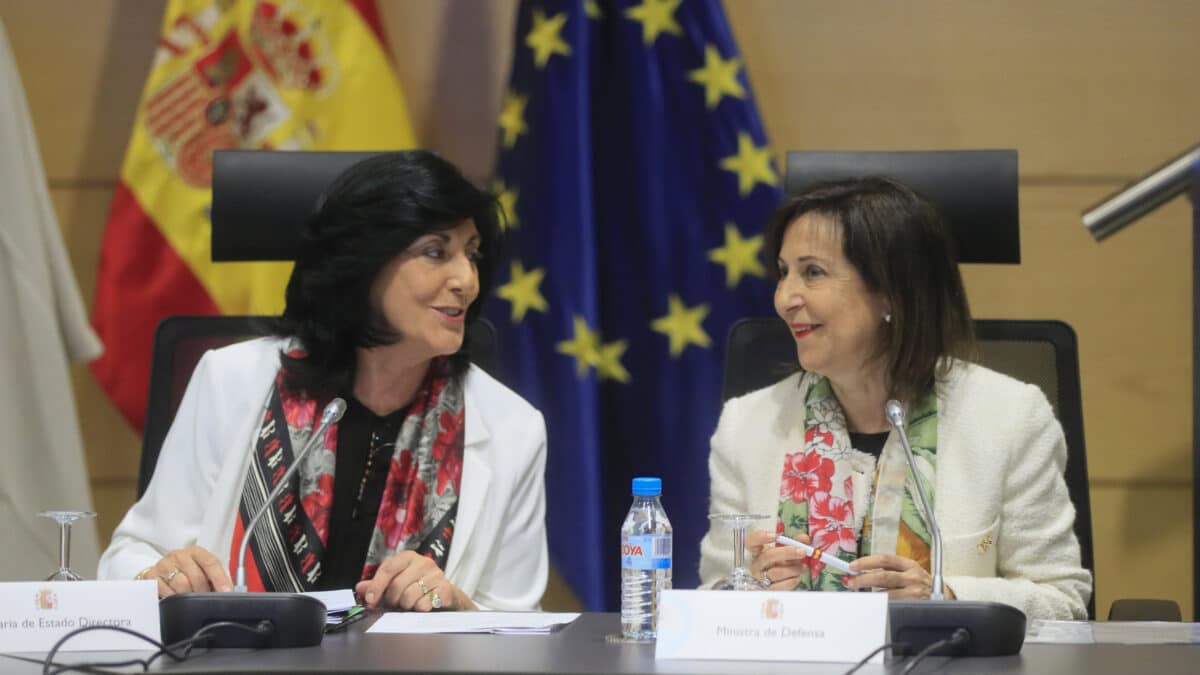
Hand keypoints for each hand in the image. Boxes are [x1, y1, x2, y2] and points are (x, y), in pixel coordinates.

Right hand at [141, 546, 232, 597]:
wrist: (161, 572)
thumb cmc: (186, 572)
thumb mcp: (202, 571)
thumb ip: (216, 578)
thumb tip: (228, 591)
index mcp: (196, 552)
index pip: (211, 562)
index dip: (220, 579)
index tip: (226, 591)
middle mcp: (179, 555)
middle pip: (196, 576)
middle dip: (203, 591)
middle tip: (204, 598)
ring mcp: (164, 564)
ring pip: (181, 584)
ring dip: (188, 596)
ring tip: (190, 598)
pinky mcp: (151, 576)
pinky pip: (165, 590)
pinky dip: (172, 597)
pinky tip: (175, 596)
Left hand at [355, 551, 474, 611]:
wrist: (445, 594)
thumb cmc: (418, 586)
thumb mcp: (397, 581)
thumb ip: (378, 585)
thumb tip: (360, 588)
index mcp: (408, 557)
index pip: (388, 569)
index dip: (376, 586)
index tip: (370, 600)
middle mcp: (423, 562)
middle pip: (397, 584)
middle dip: (392, 600)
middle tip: (395, 604)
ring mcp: (436, 574)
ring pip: (410, 596)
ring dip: (406, 606)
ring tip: (409, 605)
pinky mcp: (445, 588)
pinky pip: (425, 603)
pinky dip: (419, 609)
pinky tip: (422, 606)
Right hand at [746, 530, 810, 590]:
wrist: (777, 584)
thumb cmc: (780, 564)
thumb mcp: (786, 552)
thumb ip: (795, 542)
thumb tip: (804, 539)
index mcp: (757, 551)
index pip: (751, 541)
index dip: (761, 537)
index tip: (775, 536)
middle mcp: (757, 564)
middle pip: (767, 556)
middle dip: (787, 552)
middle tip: (802, 551)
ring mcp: (760, 579)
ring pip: (776, 573)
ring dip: (793, 569)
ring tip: (802, 567)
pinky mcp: (768, 591)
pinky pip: (781, 587)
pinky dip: (792, 581)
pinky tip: (796, 577)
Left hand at [846, 553, 956, 598]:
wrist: (944, 597)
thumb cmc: (920, 583)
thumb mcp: (909, 571)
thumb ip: (890, 570)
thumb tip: (862, 571)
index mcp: (909, 564)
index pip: (884, 559)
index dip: (866, 562)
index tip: (853, 566)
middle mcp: (912, 577)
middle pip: (883, 576)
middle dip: (863, 579)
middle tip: (851, 582)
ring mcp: (914, 592)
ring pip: (886, 593)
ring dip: (870, 594)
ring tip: (859, 594)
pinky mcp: (914, 605)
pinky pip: (893, 605)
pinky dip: (881, 604)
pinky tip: (874, 603)